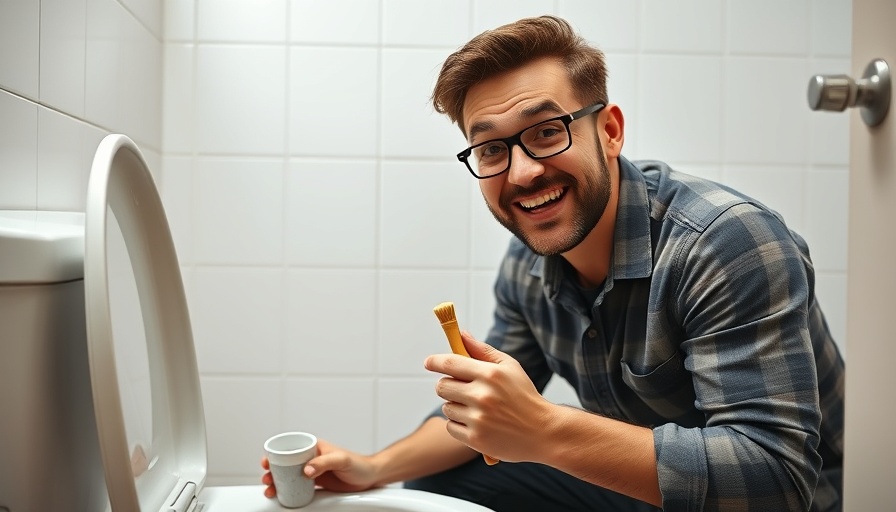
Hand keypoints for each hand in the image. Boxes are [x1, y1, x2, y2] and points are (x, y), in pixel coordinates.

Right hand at [261, 438, 379, 497]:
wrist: (369, 477)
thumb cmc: (358, 464)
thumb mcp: (341, 460)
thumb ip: (324, 462)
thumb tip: (306, 470)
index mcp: (315, 447)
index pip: (291, 447)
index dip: (276, 453)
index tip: (267, 461)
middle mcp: (311, 458)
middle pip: (285, 463)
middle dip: (272, 470)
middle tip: (267, 479)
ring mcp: (312, 471)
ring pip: (289, 475)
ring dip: (277, 481)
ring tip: (271, 489)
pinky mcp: (316, 483)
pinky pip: (297, 486)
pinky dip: (287, 490)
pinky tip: (281, 495)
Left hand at [424, 331, 553, 462]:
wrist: (543, 431)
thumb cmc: (524, 396)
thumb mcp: (509, 367)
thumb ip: (483, 351)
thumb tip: (462, 334)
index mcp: (490, 374)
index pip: (451, 363)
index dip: (435, 361)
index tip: (429, 362)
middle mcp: (482, 396)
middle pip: (442, 386)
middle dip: (448, 386)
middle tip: (462, 389)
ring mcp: (478, 419)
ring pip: (446, 407)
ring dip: (456, 407)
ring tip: (476, 409)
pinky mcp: (475, 439)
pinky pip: (450, 427)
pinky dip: (459, 425)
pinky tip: (477, 423)